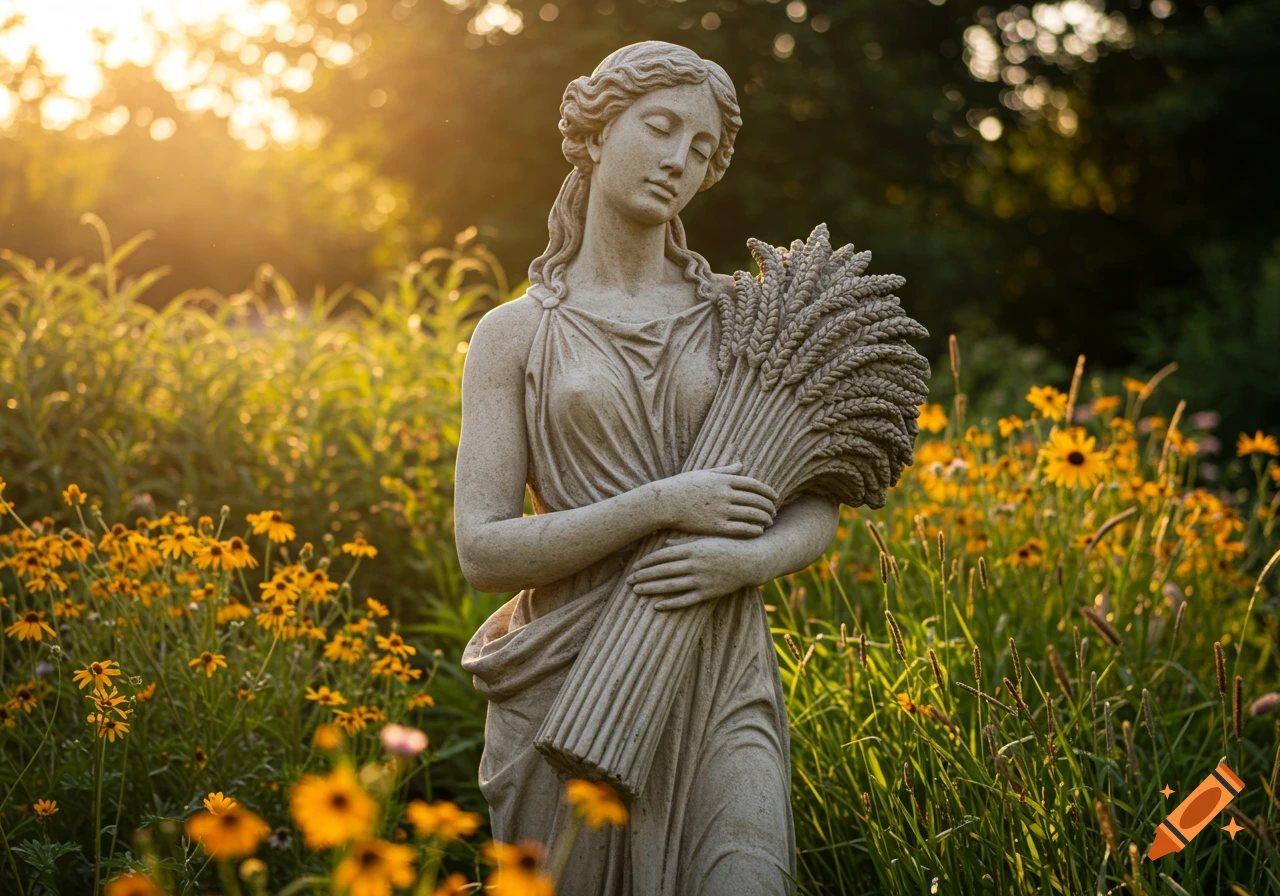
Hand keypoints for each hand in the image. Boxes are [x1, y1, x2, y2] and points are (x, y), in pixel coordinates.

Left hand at [625, 533, 764, 610]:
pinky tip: (657, 605)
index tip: (634, 567)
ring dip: (652, 589)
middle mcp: (695, 564)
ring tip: (637, 592)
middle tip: (628, 581)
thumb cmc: (728, 544)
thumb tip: (664, 544)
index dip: (647, 562)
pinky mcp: (709, 593)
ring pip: (671, 586)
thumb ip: (684, 542)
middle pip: (664, 571)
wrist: (752, 559)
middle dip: (644, 576)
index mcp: (693, 548)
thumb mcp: (706, 537)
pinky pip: (686, 600)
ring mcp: (702, 579)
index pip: (663, 556)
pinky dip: (671, 603)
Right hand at [653, 462, 778, 538]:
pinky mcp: (715, 526)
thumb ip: (725, 470)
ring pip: (751, 514)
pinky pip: (741, 528)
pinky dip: (753, 529)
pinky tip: (759, 531)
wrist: (664, 503)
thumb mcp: (704, 474)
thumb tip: (742, 465)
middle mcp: (724, 494)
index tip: (775, 496)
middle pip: (755, 500)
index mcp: (723, 480)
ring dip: (764, 518)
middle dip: (769, 506)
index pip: (753, 484)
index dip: (767, 491)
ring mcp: (720, 510)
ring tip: (769, 521)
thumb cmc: (682, 487)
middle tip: (774, 511)